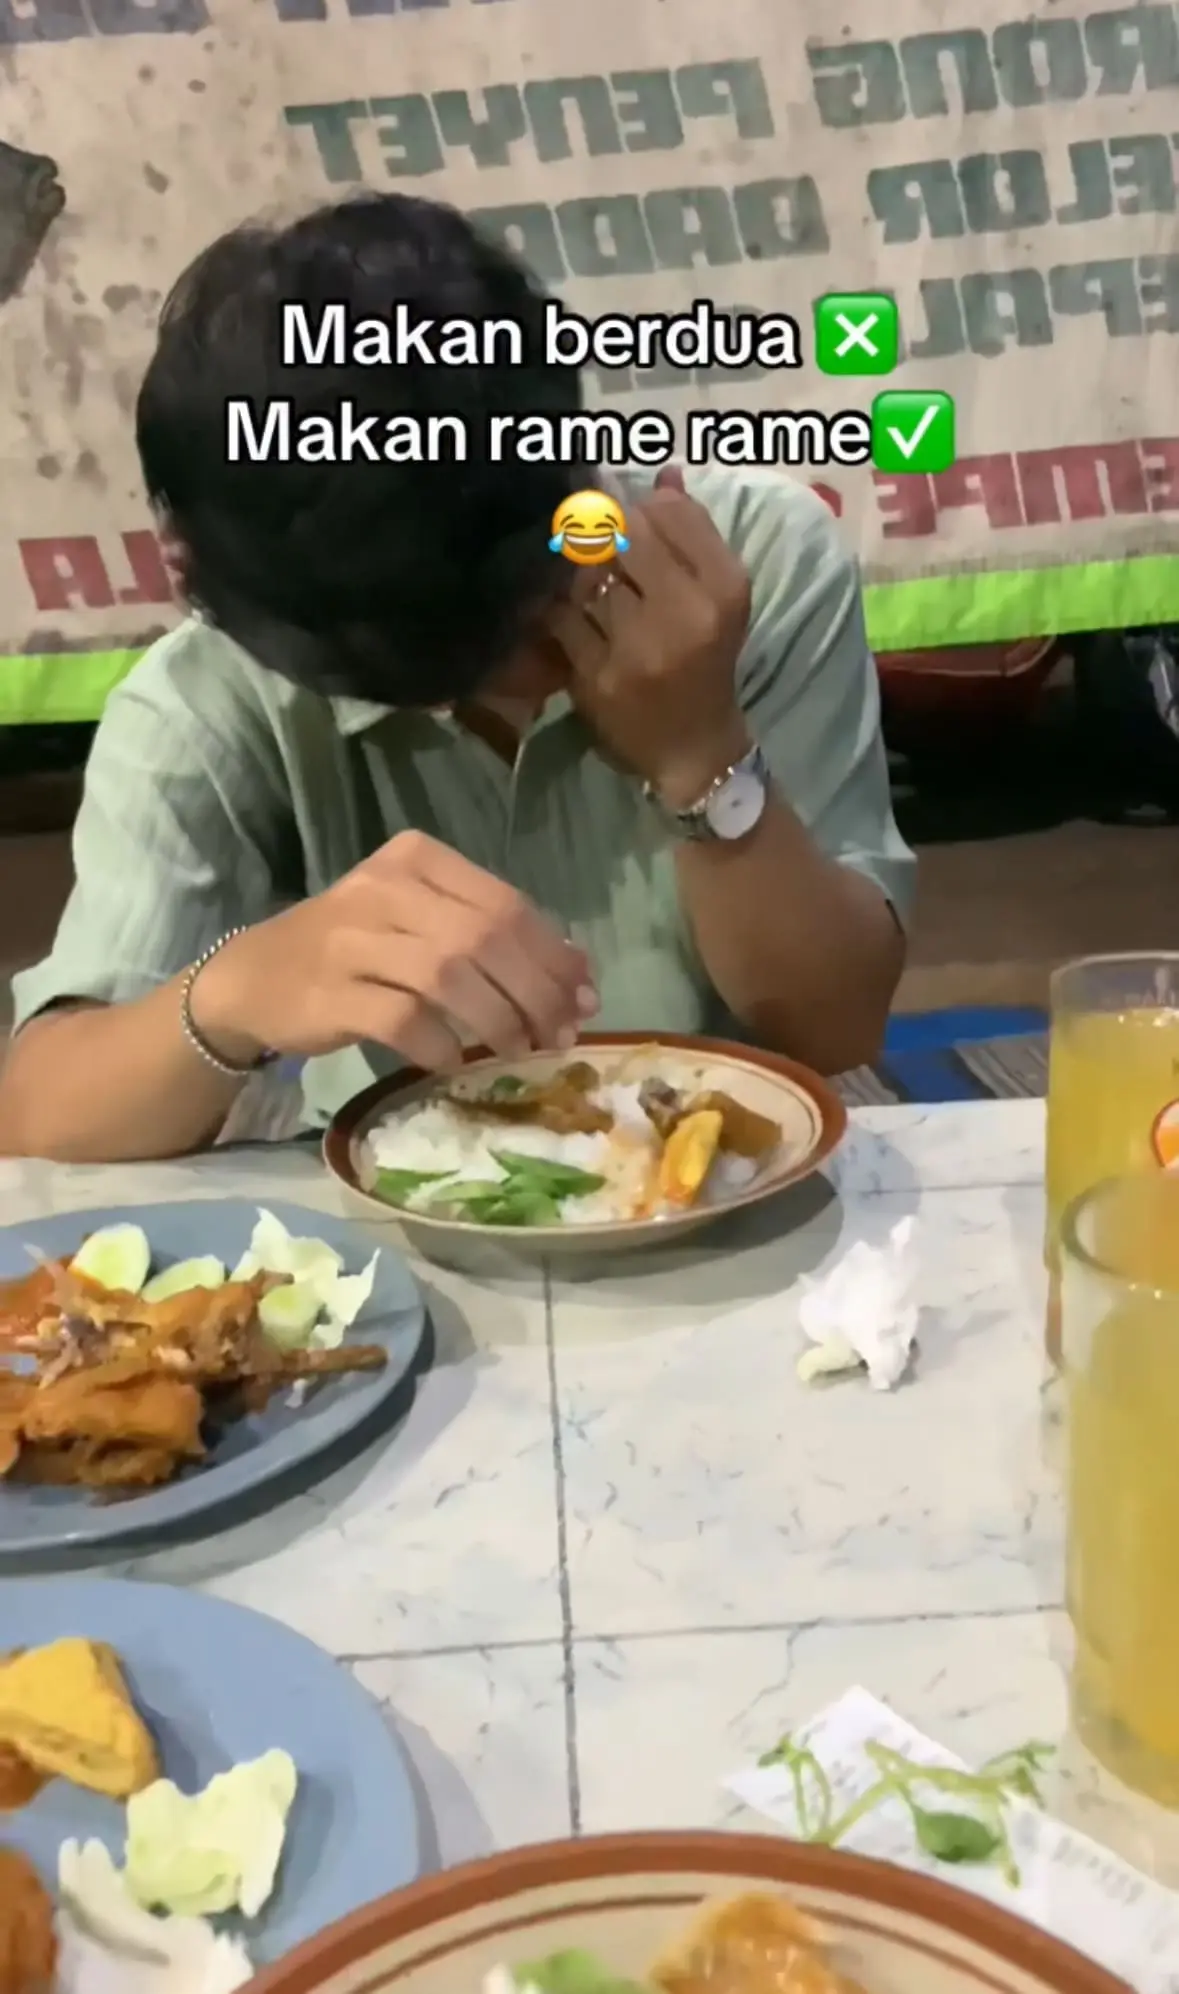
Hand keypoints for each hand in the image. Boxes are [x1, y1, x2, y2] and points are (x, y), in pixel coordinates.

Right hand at [191, 831, 597, 1071]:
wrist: (253, 979)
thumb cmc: (352, 950)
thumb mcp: (418, 922)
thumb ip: (489, 936)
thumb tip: (577, 975)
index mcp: (416, 860)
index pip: (506, 903)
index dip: (554, 955)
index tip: (584, 998)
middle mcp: (384, 890)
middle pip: (486, 938)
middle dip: (537, 992)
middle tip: (558, 1035)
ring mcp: (352, 940)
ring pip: (450, 976)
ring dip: (498, 1021)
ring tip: (517, 1050)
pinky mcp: (331, 994)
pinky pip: (405, 1021)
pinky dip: (442, 1045)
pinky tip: (455, 1061)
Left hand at [547, 465, 752, 806]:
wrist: (694, 748)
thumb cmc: (707, 662)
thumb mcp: (719, 598)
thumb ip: (693, 533)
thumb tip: (663, 473)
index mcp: (725, 588)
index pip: (668, 512)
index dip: (637, 504)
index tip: (621, 510)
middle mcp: (686, 614)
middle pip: (622, 537)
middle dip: (600, 531)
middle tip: (587, 533)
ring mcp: (637, 648)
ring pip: (586, 576)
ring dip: (576, 570)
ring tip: (578, 575)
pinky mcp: (598, 677)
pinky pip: (561, 619)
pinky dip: (555, 609)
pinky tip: (561, 610)